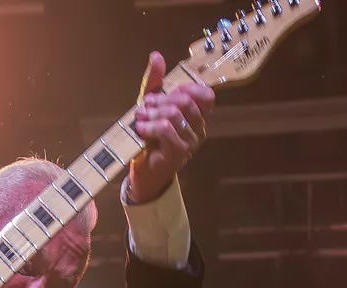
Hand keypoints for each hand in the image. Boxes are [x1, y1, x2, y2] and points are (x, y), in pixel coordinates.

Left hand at [126, 53, 213, 204]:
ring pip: (175, 114)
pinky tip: (141, 129)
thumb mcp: (152, 106)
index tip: (166, 93)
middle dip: (162, 99)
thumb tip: (157, 55)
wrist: (143, 173)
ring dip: (154, 112)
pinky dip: (151, 125)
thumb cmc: (150, 138)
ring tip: (140, 117)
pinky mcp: (178, 152)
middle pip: (187, 101)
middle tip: (145, 105)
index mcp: (197, 115)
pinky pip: (167, 129)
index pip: (206, 95)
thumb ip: (155, 82)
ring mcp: (190, 141)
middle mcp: (199, 128)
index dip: (186, 88)